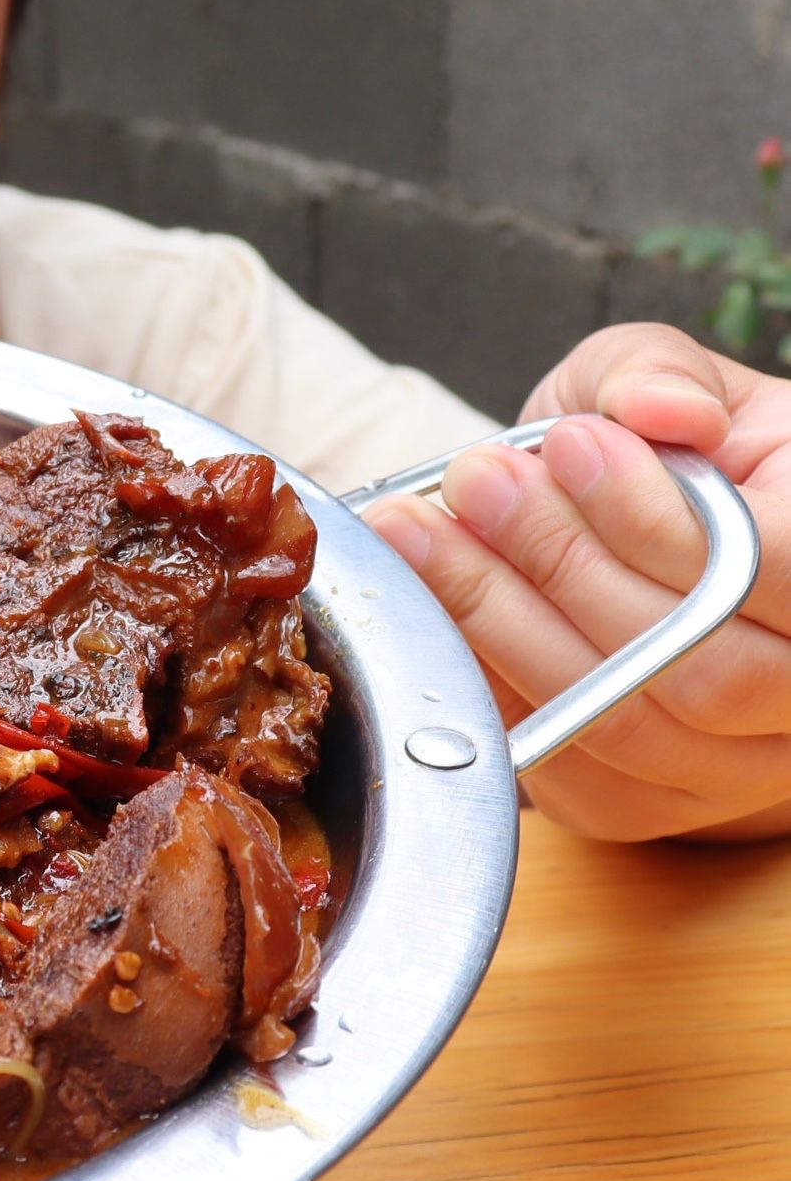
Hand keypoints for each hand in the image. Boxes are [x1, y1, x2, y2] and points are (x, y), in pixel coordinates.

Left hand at [364, 323, 790, 842]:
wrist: (632, 544)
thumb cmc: (661, 457)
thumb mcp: (658, 381)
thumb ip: (656, 375)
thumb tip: (661, 409)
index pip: (776, 575)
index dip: (662, 519)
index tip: (565, 444)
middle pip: (701, 667)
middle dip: (564, 565)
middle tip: (475, 481)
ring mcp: (740, 767)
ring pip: (626, 724)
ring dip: (505, 621)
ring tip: (424, 530)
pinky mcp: (647, 806)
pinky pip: (564, 766)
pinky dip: (487, 682)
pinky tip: (430, 604)